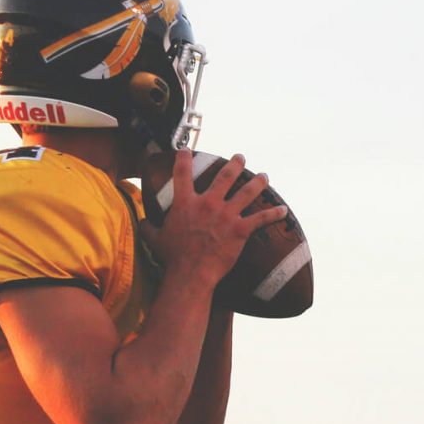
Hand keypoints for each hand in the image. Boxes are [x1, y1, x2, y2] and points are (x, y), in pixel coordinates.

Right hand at [149, 150, 288, 284]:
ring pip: (247, 192)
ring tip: (264, 176)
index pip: (182, 174)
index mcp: (185, 203)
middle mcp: (207, 203)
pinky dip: (274, 214)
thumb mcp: (154, 239)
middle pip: (225, 176)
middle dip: (235, 164)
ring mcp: (226, 215)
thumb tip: (139, 222)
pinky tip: (284, 210)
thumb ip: (147, 226)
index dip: (183, 159)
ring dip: (258, 182)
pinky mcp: (240, 230)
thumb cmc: (172, 258)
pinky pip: (261, 219)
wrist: (191, 273)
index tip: (185, 149)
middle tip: (241, 158)